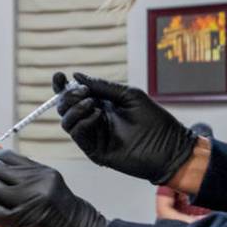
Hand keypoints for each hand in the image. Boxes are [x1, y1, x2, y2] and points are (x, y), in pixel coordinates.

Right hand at [52, 71, 197, 184]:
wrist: (168, 148)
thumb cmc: (154, 120)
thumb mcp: (128, 95)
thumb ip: (102, 86)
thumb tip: (76, 76)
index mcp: (101, 104)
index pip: (74, 96)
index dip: (62, 86)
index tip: (59, 76)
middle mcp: (93, 119)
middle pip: (65, 107)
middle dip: (68, 96)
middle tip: (84, 92)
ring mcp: (93, 135)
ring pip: (66, 121)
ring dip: (74, 108)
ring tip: (92, 103)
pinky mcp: (94, 150)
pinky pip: (77, 134)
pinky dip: (82, 121)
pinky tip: (97, 115)